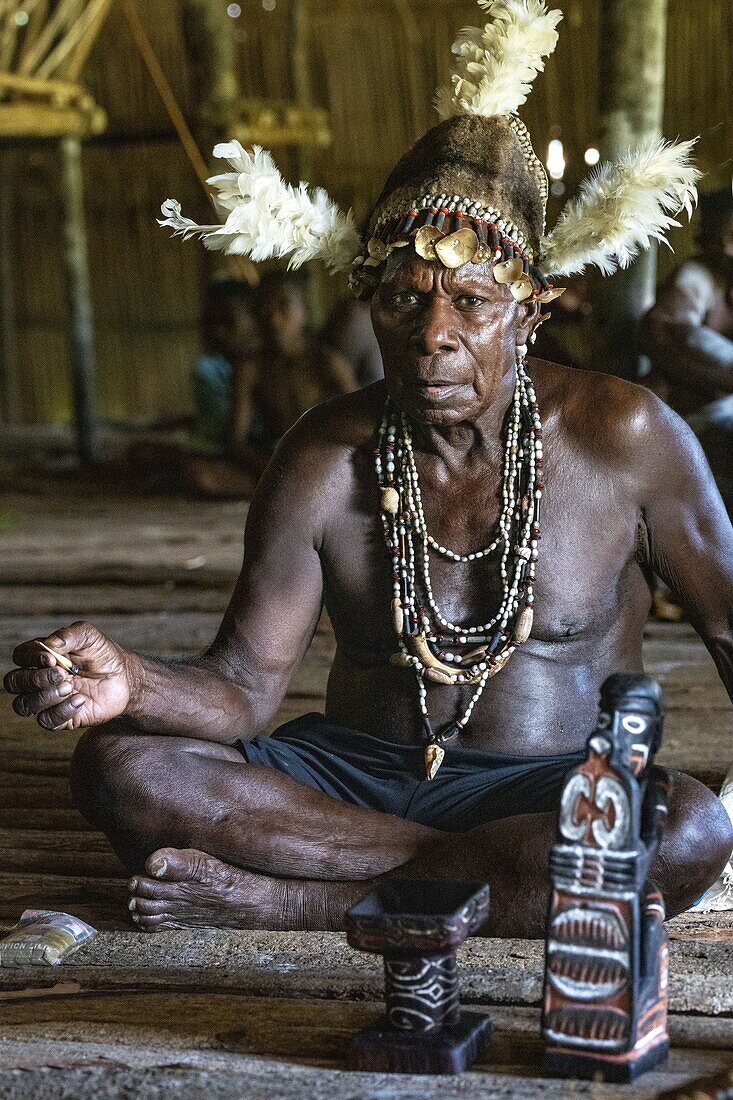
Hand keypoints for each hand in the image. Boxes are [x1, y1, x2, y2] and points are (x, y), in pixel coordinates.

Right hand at [5, 621, 137, 730]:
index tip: (51, 659)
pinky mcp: (59, 718)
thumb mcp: (89, 636)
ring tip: (70, 688)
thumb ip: (68, 635)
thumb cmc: (102, 654)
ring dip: (45, 696)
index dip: (30, 658)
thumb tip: (49, 646)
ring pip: (23, 705)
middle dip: (34, 679)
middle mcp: (38, 679)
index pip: (20, 657)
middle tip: (62, 675)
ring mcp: (47, 700)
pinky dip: (62, 711)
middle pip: (14, 682)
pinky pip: (46, 721)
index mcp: (41, 657)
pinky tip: (80, 700)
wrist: (124, 677)